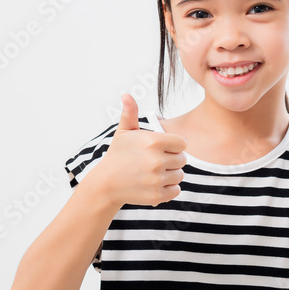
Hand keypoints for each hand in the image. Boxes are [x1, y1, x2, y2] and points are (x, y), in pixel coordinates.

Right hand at [98, 93, 186, 207]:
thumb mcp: (123, 132)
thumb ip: (130, 113)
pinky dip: (168, 189)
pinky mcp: (157, 195)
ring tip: (154, 173)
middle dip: (172, 160)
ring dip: (170, 175)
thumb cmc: (117, 155)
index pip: (182, 144)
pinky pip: (176, 190)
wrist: (106, 184)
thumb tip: (126, 95)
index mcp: (153, 142)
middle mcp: (157, 160)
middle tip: (155, 162)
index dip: (173, 146)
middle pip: (182, 160)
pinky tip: (155, 184)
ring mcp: (157, 179)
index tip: (161, 149)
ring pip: (180, 175)